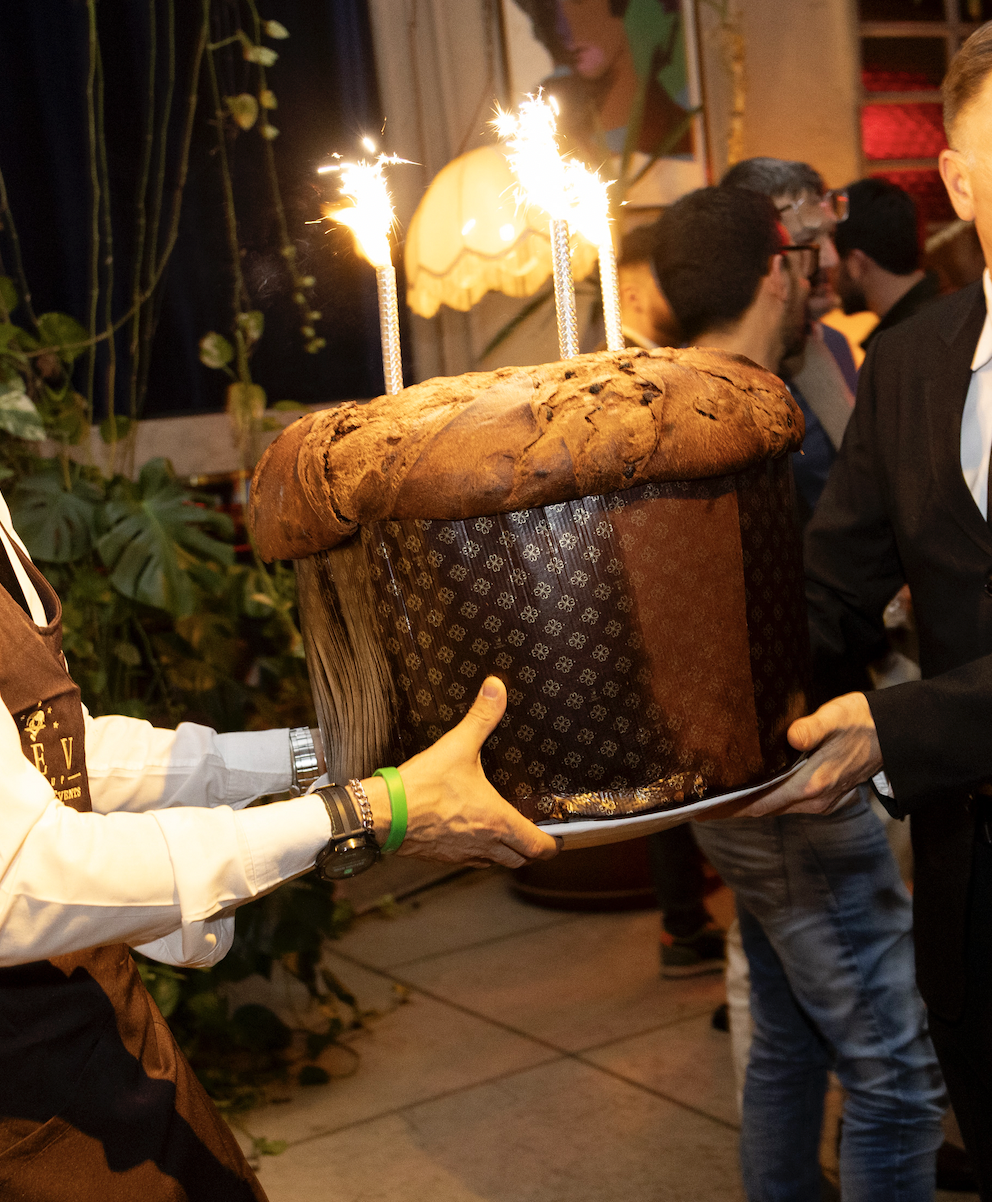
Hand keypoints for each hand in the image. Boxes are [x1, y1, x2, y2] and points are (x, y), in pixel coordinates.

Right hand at [364, 677, 560, 868]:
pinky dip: (478, 852)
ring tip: (506, 835)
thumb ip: (481, 717)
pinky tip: (471, 834)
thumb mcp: (457, 746)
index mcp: (496, 821)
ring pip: (495, 863)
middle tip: (536, 837)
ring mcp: (461, 854)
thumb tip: (496, 689)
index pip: (538, 846)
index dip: (553, 845)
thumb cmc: (421, 787)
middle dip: (531, 850)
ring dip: (505, 852)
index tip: (558, 838)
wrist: (383, 814)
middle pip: (520, 860)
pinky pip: (469, 860)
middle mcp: (484, 843)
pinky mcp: (441, 856)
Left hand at [696, 692, 882, 820]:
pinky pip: (788, 804)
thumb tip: (791, 737)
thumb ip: (812, 728)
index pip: (761, 802)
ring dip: (748, 806)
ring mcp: (822, 800)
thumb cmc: (864, 721)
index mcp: (813, 783)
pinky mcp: (826, 795)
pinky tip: (752, 791)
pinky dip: (766, 800)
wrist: (897, 735)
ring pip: (776, 808)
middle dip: (732, 809)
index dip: (731, 808)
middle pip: (763, 810)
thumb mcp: (837, 716)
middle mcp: (815, 799)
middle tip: (698, 806)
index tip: (702, 810)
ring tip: (718, 800)